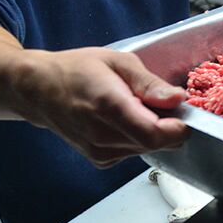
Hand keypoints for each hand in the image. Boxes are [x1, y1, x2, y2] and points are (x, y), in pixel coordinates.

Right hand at [14, 48, 188, 167]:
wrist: (39, 90)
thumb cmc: (77, 70)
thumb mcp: (118, 62)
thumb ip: (149, 83)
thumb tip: (178, 99)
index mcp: (108, 105)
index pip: (154, 134)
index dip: (177, 127)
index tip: (184, 113)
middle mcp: (102, 135)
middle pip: (155, 143)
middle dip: (168, 126)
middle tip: (160, 103)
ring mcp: (100, 152)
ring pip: (148, 150)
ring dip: (154, 132)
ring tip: (138, 108)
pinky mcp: (101, 160)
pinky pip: (135, 152)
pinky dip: (140, 138)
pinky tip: (126, 121)